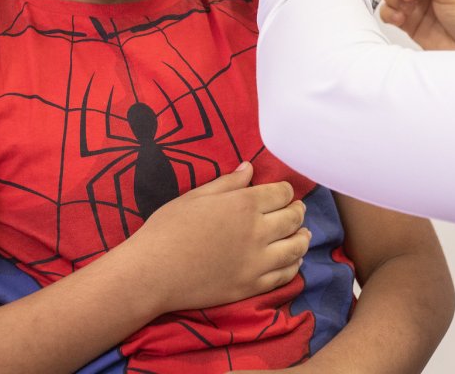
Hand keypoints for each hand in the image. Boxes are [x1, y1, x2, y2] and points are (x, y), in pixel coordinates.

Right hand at [124, 162, 309, 312]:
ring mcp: (257, 262)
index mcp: (244, 204)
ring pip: (297, 248)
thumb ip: (228, 183)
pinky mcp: (252, 286)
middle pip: (294, 218)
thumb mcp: (195, 197)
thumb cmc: (167, 229)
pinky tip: (293, 260)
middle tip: (296, 210)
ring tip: (303, 234)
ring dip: (303, 238)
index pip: (282, 193)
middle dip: (298, 211)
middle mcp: (258, 231)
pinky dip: (294, 265)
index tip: (284, 193)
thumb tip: (250, 168)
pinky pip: (285, 275)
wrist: (151, 273)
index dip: (286, 191)